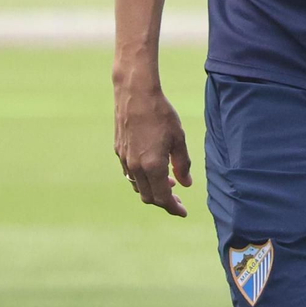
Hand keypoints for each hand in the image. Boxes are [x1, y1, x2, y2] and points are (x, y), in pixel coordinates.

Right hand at [113, 71, 192, 216]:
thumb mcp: (178, 139)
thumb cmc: (161, 114)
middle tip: (178, 200)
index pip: (163, 197)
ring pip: (138, 186)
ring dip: (153, 189)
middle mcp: (135, 168)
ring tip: (169, 183)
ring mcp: (125, 160)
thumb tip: (186, 184)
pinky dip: (143, 178)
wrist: (135, 94)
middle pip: (149, 197)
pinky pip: (130, 174)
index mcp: (152, 166)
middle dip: (164, 201)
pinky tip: (153, 169)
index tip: (183, 212)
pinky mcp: (119, 151)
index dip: (173, 208)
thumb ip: (182, 164)